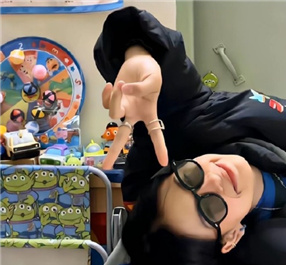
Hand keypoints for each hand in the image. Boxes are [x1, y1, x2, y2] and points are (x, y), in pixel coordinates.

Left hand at [102, 47, 167, 165]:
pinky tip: (112, 85)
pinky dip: (107, 94)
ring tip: (121, 84)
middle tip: (106, 167)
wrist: (139, 61)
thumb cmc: (150, 73)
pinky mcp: (113, 100)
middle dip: (114, 151)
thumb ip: (141, 88)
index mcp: (149, 114)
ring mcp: (123, 108)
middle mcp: (135, 115)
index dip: (160, 147)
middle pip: (124, 137)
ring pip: (113, 114)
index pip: (156, 134)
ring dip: (115, 100)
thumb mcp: (153, 79)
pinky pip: (106, 103)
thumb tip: (125, 91)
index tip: (163, 162)